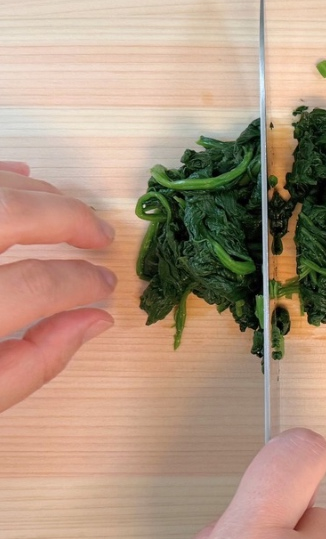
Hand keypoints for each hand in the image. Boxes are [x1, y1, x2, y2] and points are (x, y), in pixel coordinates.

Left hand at [0, 161, 116, 412]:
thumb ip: (35, 362)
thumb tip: (95, 319)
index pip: (37, 284)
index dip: (82, 281)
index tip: (104, 285)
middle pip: (7, 214)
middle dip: (67, 217)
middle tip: (99, 234)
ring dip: (31, 191)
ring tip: (64, 208)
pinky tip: (15, 177)